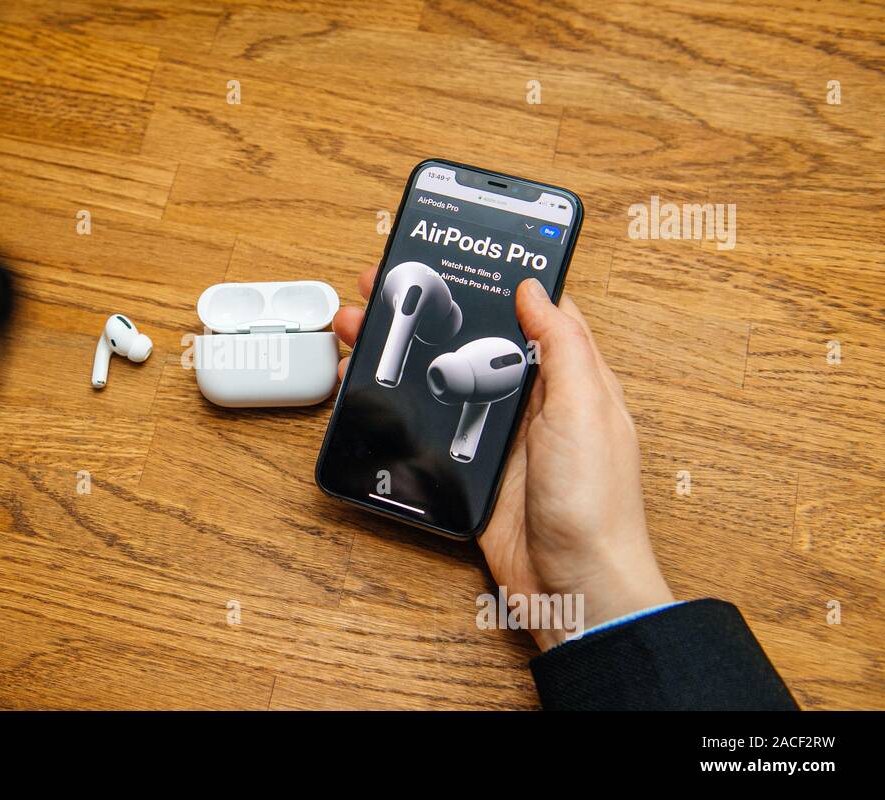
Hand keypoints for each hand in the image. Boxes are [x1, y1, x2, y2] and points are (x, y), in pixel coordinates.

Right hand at [333, 269, 672, 649]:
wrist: (574, 586)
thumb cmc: (594, 502)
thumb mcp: (584, 407)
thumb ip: (562, 345)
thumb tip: (534, 288)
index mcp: (565, 379)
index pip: (522, 314)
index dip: (482, 283)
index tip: (441, 257)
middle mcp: (528, 404)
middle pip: (467, 344)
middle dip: (420, 316)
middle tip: (377, 294)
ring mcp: (495, 439)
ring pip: (438, 384)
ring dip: (397, 358)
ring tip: (355, 336)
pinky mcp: (467, 474)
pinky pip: (425, 431)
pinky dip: (393, 411)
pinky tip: (365, 395)